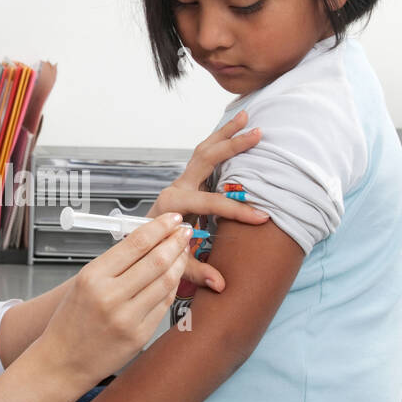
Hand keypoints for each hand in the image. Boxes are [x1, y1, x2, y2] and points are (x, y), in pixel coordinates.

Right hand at [37, 213, 191, 391]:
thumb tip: (148, 239)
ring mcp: (127, 318)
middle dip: (176, 241)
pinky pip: (164, 305)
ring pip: (166, 282)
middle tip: (185, 231)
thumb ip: (114, 263)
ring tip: (183, 251)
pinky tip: (174, 277)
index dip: (159, 227)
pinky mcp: (139, 336)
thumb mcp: (84, 283)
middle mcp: (110, 296)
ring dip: (179, 263)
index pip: (135, 243)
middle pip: (156, 260)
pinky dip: (172, 287)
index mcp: (92, 277)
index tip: (173, 218)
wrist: (62, 362)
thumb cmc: (71, 321)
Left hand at [147, 111, 269, 291]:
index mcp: (173, 205)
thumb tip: (221, 285)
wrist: (139, 245)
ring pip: (204, 151)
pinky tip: (234, 129)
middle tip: (257, 134)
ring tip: (245, 116)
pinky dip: (219, 141)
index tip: (262, 217)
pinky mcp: (187, 181)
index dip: (237, 211)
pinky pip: (204, 155)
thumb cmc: (156, 253)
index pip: (210, 203)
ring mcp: (182, 181)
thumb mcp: (176, 266)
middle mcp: (176, 187)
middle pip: (205, 159)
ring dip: (224, 133)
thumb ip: (195, 271)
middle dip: (232, 147)